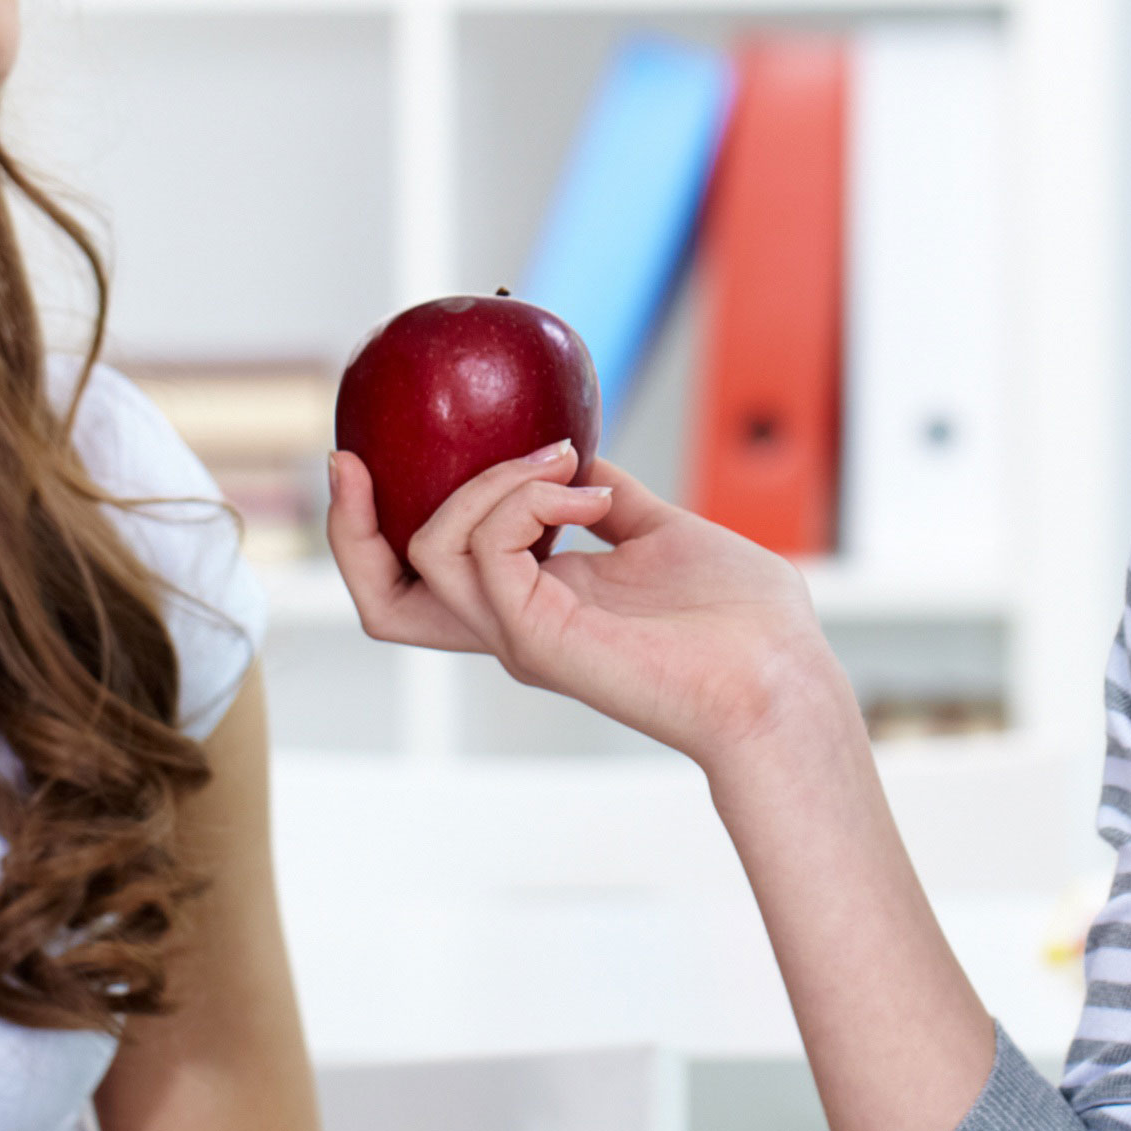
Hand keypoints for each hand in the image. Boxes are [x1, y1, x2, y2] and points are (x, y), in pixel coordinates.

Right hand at [327, 446, 849, 768]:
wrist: (783, 677)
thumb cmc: (744, 623)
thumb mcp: (664, 533)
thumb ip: (610, 498)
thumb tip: (577, 455)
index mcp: (533, 603)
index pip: (418, 577)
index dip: (371, 525)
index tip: (366, 453)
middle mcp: (511, 623)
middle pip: (380, 592)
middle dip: (348, 522)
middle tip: (354, 456)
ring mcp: (520, 634)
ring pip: (428, 549)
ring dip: (490, 480)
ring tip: (564, 467)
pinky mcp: (539, 637)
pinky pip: (486, 549)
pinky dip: (524, 500)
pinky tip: (587, 496)